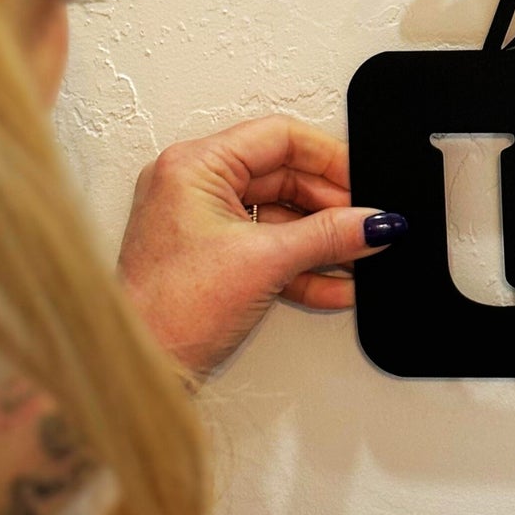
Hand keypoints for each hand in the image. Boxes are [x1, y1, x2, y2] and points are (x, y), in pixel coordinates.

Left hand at [116, 115, 405, 376]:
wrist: (140, 376)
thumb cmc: (165, 315)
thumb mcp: (265, 263)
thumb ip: (329, 236)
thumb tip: (375, 221)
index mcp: (194, 167)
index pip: (279, 138)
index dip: (329, 158)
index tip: (362, 182)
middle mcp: (193, 185)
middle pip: (284, 177)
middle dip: (330, 207)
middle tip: (366, 224)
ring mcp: (201, 221)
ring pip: (281, 215)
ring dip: (322, 241)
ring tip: (356, 256)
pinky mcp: (211, 256)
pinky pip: (269, 246)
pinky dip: (302, 263)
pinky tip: (334, 282)